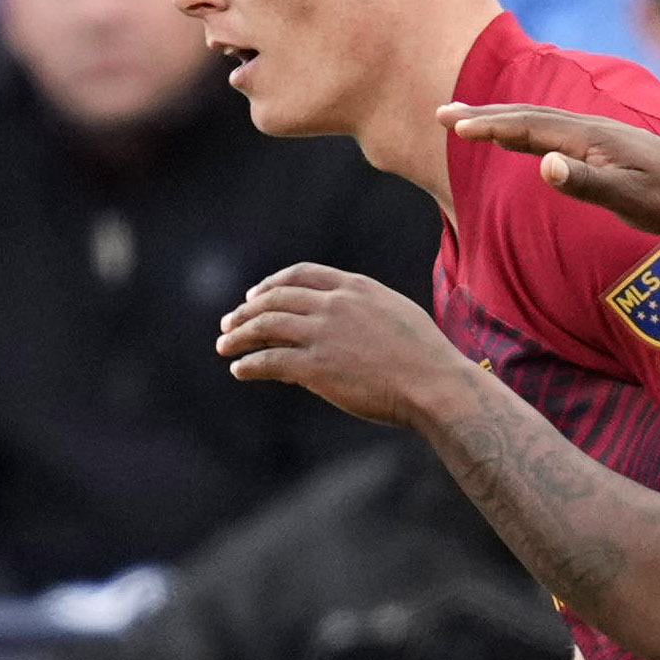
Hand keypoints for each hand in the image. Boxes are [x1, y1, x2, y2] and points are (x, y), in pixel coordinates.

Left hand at [218, 264, 485, 428]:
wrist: (435, 385)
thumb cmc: (425, 358)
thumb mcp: (396, 316)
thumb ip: (363, 313)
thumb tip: (340, 325)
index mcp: (355, 287)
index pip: (301, 275)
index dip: (272, 284)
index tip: (254, 295)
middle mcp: (334, 304)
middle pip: (275, 298)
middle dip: (246, 310)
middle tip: (229, 322)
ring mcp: (323, 334)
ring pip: (265, 326)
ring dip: (238, 335)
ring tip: (223, 345)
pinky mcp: (315, 367)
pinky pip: (269, 361)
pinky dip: (249, 364)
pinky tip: (239, 369)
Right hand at [449, 102, 659, 239]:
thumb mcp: (629, 199)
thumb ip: (585, 182)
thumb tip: (542, 164)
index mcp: (590, 137)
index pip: (529, 126)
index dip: (489, 125)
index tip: (452, 125)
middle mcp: (591, 128)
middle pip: (527, 116)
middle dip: (483, 114)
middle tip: (442, 113)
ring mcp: (598, 135)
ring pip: (539, 121)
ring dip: (500, 120)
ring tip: (468, 122)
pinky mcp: (605, 146)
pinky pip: (554, 131)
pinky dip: (524, 130)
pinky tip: (519, 139)